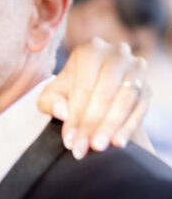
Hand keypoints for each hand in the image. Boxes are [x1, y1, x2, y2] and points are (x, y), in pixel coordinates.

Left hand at [38, 37, 150, 158]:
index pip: (84, 86)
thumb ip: (50, 101)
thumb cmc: (71, 89)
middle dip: (92, 124)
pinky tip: (118, 142)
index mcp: (90, 50)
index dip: (75, 115)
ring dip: (111, 126)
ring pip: (125, 100)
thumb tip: (62, 112)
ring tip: (98, 146)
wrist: (97, 88)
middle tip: (82, 148)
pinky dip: (129, 127)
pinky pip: (141, 108)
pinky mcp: (147, 87)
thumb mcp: (53, 93)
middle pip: (105, 92)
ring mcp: (136, 69)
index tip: (69, 140)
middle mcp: (117, 53)